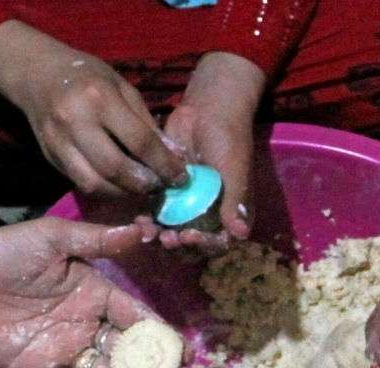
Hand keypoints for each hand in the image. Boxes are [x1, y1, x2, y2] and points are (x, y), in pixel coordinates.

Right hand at [0, 21, 187, 195]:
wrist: (37, 73)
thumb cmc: (88, 76)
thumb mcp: (123, 87)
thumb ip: (147, 122)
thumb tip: (174, 157)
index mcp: (100, 98)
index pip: (139, 141)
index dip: (164, 164)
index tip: (181, 178)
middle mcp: (76, 121)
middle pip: (115, 168)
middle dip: (143, 184)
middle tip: (161, 188)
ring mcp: (58, 142)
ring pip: (94, 183)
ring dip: (123, 194)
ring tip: (141, 190)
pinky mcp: (49, 156)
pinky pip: (80, 183)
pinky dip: (104, 190)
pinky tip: (119, 187)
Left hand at [0, 217, 191, 367]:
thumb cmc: (5, 252)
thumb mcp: (54, 238)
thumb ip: (96, 240)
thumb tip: (141, 231)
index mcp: (97, 294)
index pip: (138, 319)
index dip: (163, 335)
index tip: (188, 353)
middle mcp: (87, 326)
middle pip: (131, 354)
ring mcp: (65, 351)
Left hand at [161, 52, 264, 250]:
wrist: (207, 108)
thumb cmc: (229, 138)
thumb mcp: (235, 169)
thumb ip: (236, 201)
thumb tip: (240, 235)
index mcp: (230, 213)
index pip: (218, 243)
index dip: (203, 246)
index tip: (188, 236)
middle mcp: (209, 215)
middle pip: (193, 245)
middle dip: (178, 246)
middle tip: (165, 238)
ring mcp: (186, 206)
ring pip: (172, 233)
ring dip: (160, 236)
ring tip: (149, 229)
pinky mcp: (166, 194)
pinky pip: (157, 214)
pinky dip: (149, 220)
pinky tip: (139, 218)